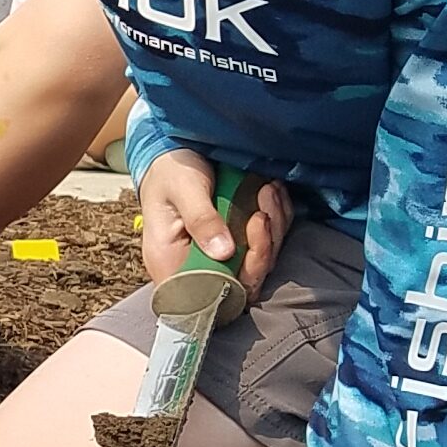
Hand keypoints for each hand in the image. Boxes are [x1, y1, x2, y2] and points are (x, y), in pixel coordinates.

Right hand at [139, 150, 292, 291]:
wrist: (175, 150)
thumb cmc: (170, 170)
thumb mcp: (182, 189)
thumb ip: (201, 219)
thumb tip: (223, 252)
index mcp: (170, 262)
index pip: (204, 297)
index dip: (234, 284)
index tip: (250, 248)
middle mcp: (194, 266)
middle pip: (239, 283)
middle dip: (261, 250)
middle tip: (263, 213)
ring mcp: (217, 255)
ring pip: (258, 263)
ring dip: (273, 230)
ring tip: (268, 191)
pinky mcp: (235, 241)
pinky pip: (264, 244)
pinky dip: (276, 220)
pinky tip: (270, 193)